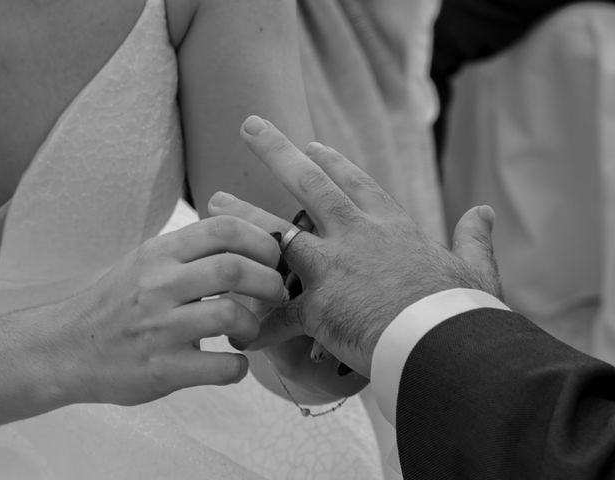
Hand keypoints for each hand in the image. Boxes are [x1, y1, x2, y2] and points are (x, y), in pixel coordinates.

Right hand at [56, 215, 284, 405]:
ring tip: (246, 331)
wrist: (66, 349)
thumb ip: (190, 249)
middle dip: (269, 281)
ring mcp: (159, 328)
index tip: (272, 258)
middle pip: (234, 268)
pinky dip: (239, 366)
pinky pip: (221, 367)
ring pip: (230, 314)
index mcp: (160, 253)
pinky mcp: (162, 369)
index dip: (262, 240)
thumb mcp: (146, 261)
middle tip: (273, 295)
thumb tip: (247, 234)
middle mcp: (158, 284)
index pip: (223, 228)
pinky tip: (233, 362)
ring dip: (253, 325)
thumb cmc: (117, 303)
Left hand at [208, 116, 501, 377]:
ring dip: (242, 218)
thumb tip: (486, 212)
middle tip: (250, 126)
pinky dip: (256, 325)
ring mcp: (331, 269)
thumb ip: (475, 238)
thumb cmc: (462, 309)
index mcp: (389, 226)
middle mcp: (354, 236)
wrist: (446, 344)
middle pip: (308, 183)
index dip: (332, 162)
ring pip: (275, 234)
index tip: (310, 144)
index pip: (355, 182)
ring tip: (212, 200)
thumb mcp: (475, 268)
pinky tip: (235, 329)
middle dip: (276, 151)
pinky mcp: (318, 308)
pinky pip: (277, 316)